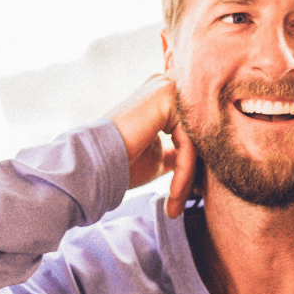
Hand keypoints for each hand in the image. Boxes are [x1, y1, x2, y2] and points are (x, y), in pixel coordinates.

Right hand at [108, 75, 198, 218]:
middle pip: (197, 136)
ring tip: (174, 207)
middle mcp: (167, 86)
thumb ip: (179, 152)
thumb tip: (201, 163)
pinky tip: (173, 196)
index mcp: (164, 97)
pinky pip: (188, 143)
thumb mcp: (159, 156)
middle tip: (181, 205)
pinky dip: (183, 174)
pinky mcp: (169, 99)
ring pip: (195, 142)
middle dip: (192, 175)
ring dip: (186, 180)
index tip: (183, 197)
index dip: (192, 167)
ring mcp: (168, 89)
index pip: (192, 133)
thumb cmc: (121, 162)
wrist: (92, 164)